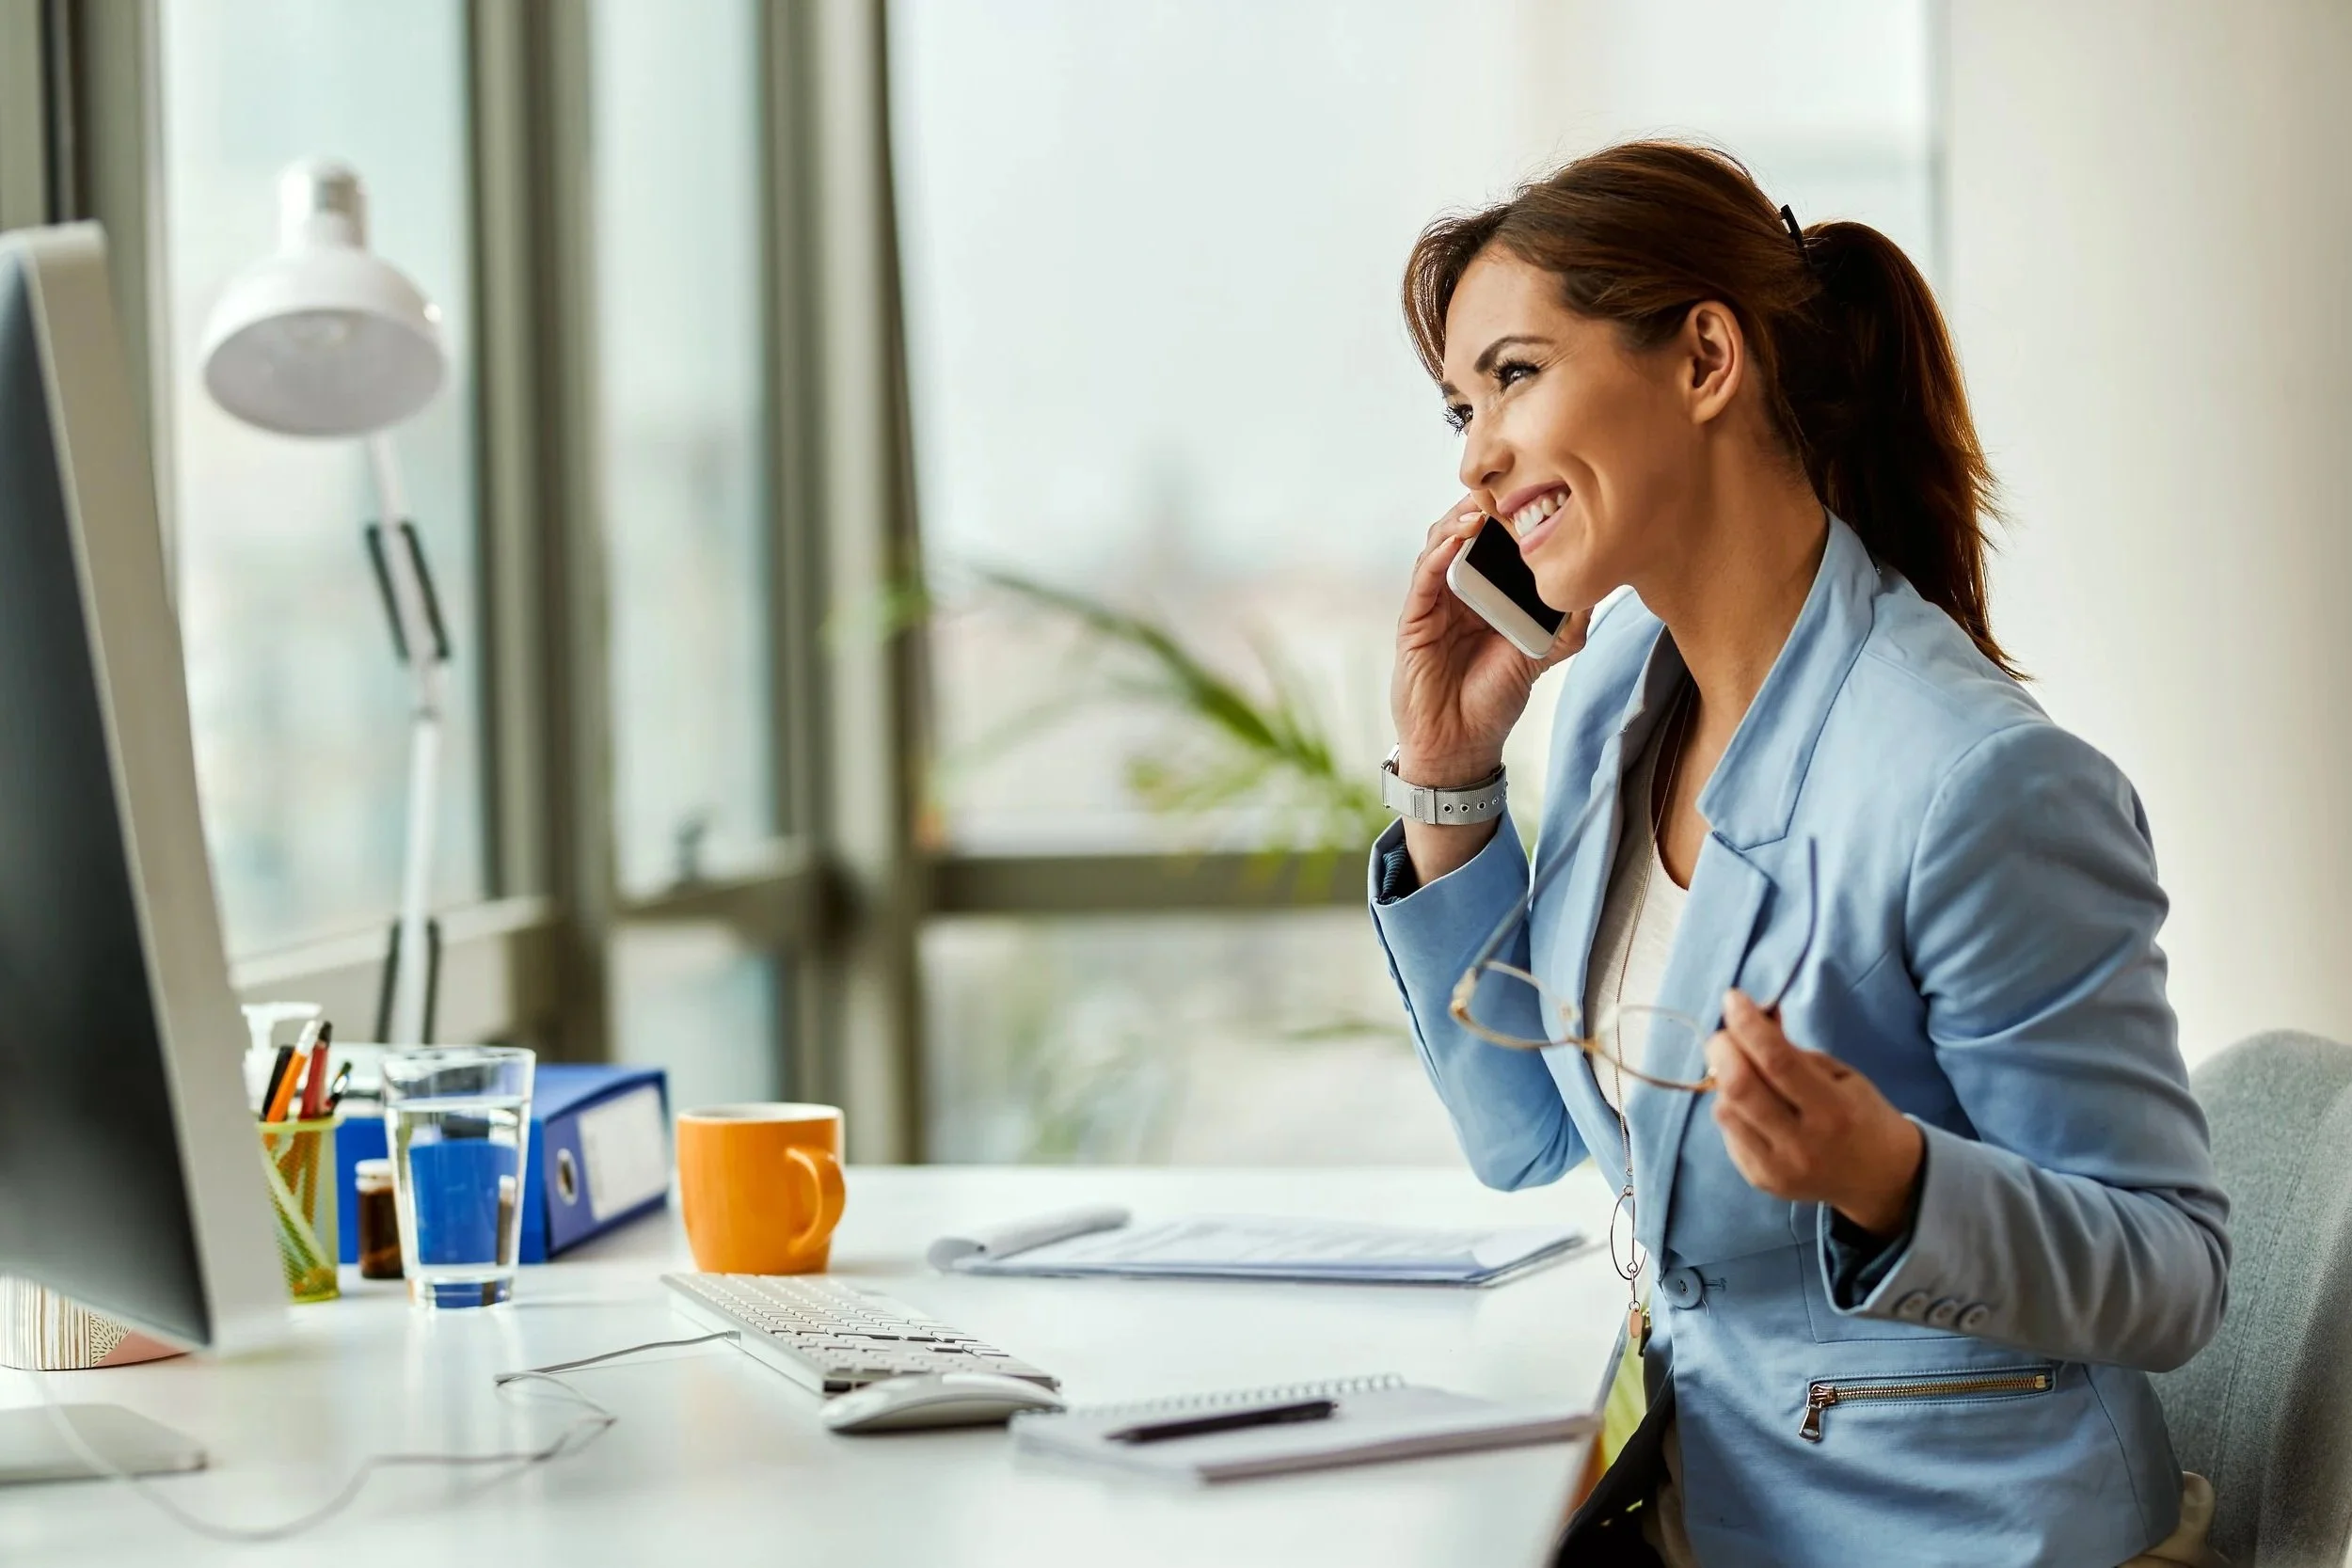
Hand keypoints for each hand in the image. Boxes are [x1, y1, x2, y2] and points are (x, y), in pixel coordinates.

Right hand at [1391, 500, 1588, 784]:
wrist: (1461, 744)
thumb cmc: (1494, 698)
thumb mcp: (1539, 654)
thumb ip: (1565, 624)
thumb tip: (1599, 588)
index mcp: (1486, 592)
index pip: (1494, 539)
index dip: (1510, 513)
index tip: (1539, 489)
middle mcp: (1457, 590)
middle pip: (1465, 530)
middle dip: (1485, 503)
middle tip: (1511, 481)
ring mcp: (1433, 602)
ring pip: (1439, 543)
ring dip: (1460, 519)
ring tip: (1485, 504)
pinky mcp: (1414, 619)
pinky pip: (1424, 576)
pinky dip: (1440, 552)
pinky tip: (1459, 537)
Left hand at [1705, 990, 1924, 1238]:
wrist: (1880, 1179)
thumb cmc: (1861, 1115)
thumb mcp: (1840, 1075)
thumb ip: (1793, 1050)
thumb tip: (1754, 1013)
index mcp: (1833, 1110)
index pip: (1777, 1061)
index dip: (1748, 1024)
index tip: (1732, 998)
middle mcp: (1802, 1143)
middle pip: (1740, 1088)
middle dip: (1722, 1049)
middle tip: (1723, 1034)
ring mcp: (1777, 1167)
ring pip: (1725, 1110)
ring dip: (1723, 1080)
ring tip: (1741, 1071)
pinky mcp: (1760, 1179)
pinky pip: (1727, 1133)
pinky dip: (1730, 1107)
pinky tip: (1749, 1104)